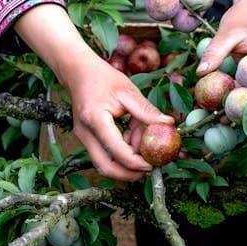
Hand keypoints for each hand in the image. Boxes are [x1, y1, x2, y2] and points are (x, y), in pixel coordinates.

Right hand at [65, 57, 172, 180]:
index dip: (135, 162)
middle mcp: (85, 133)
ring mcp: (83, 137)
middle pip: (105, 167)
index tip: (152, 164)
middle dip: (128, 173)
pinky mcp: (86, 137)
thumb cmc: (103, 78)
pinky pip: (103, 152)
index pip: (116, 151)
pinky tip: (132, 135)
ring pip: (103, 162)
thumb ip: (147, 111)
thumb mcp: (128, 92)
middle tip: (148, 169)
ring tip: (141, 141)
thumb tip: (168, 124)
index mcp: (96, 120)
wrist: (78, 72)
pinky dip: (120, 151)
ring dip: (125, 160)